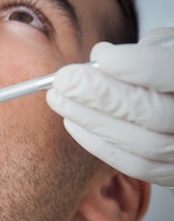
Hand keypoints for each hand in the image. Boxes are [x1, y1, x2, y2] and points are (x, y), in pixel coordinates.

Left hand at [47, 27, 173, 187]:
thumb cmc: (170, 71)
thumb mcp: (168, 48)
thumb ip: (141, 51)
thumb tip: (99, 57)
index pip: (170, 73)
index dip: (136, 66)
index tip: (102, 58)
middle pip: (151, 112)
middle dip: (100, 95)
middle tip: (64, 80)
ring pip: (141, 143)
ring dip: (90, 120)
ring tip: (59, 99)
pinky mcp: (172, 172)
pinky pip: (136, 165)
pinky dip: (99, 144)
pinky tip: (72, 123)